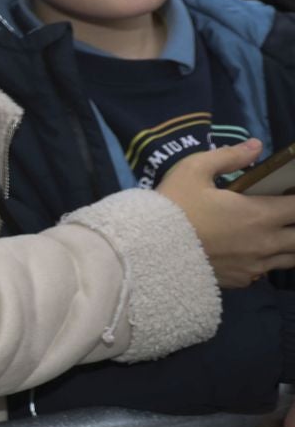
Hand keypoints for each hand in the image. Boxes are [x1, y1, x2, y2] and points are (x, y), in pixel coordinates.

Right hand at [158, 142, 294, 287]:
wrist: (147, 251)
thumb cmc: (172, 207)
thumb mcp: (193, 170)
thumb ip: (228, 156)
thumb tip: (256, 146)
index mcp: (259, 215)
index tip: (290, 192)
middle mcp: (265, 244)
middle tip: (285, 214)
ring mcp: (254, 266)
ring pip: (291, 259)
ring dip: (290, 244)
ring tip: (278, 233)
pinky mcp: (240, 281)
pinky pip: (265, 272)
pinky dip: (266, 261)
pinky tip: (250, 250)